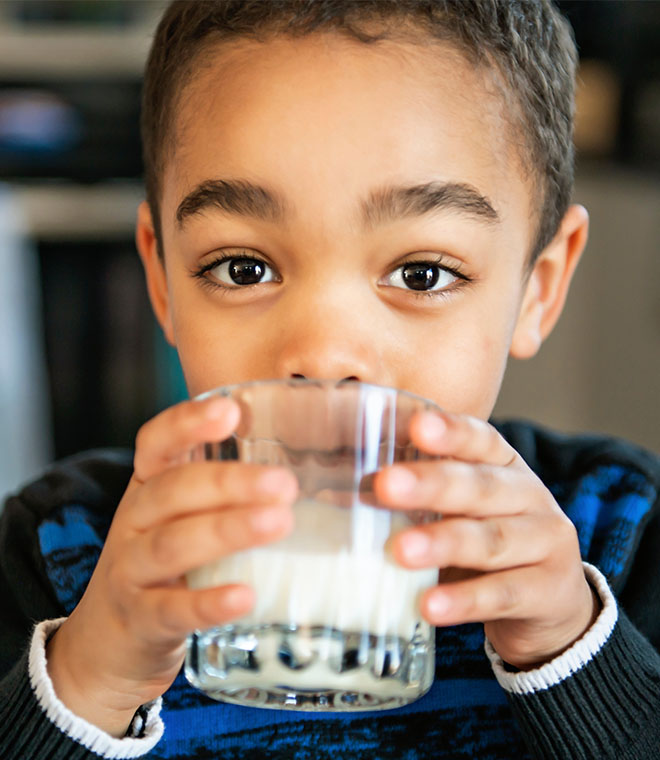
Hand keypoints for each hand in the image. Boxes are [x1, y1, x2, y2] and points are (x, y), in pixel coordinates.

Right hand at [46, 397, 297, 735]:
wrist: (109, 639)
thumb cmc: (165, 562)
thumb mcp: (182, 517)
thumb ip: (227, 492)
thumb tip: (316, 469)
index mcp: (148, 487)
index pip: (155, 443)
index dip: (187, 423)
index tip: (230, 410)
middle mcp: (134, 521)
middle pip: (172, 491)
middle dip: (228, 482)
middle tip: (283, 483)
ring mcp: (132, 571)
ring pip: (172, 544)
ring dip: (226, 531)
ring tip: (278, 523)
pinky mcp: (141, 620)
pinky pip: (171, 609)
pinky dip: (208, 602)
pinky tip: (245, 596)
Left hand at [374, 411, 598, 668]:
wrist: (553, 601)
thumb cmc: (487, 542)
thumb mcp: (460, 510)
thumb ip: (415, 499)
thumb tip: (334, 493)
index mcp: (504, 466)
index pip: (481, 440)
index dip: (451, 432)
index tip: (417, 425)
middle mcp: (530, 496)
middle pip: (482, 487)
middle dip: (433, 484)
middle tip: (386, 484)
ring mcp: (546, 543)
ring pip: (493, 539)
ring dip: (443, 543)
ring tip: (400, 551)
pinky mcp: (548, 591)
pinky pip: (504, 595)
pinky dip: (464, 600)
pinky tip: (428, 606)